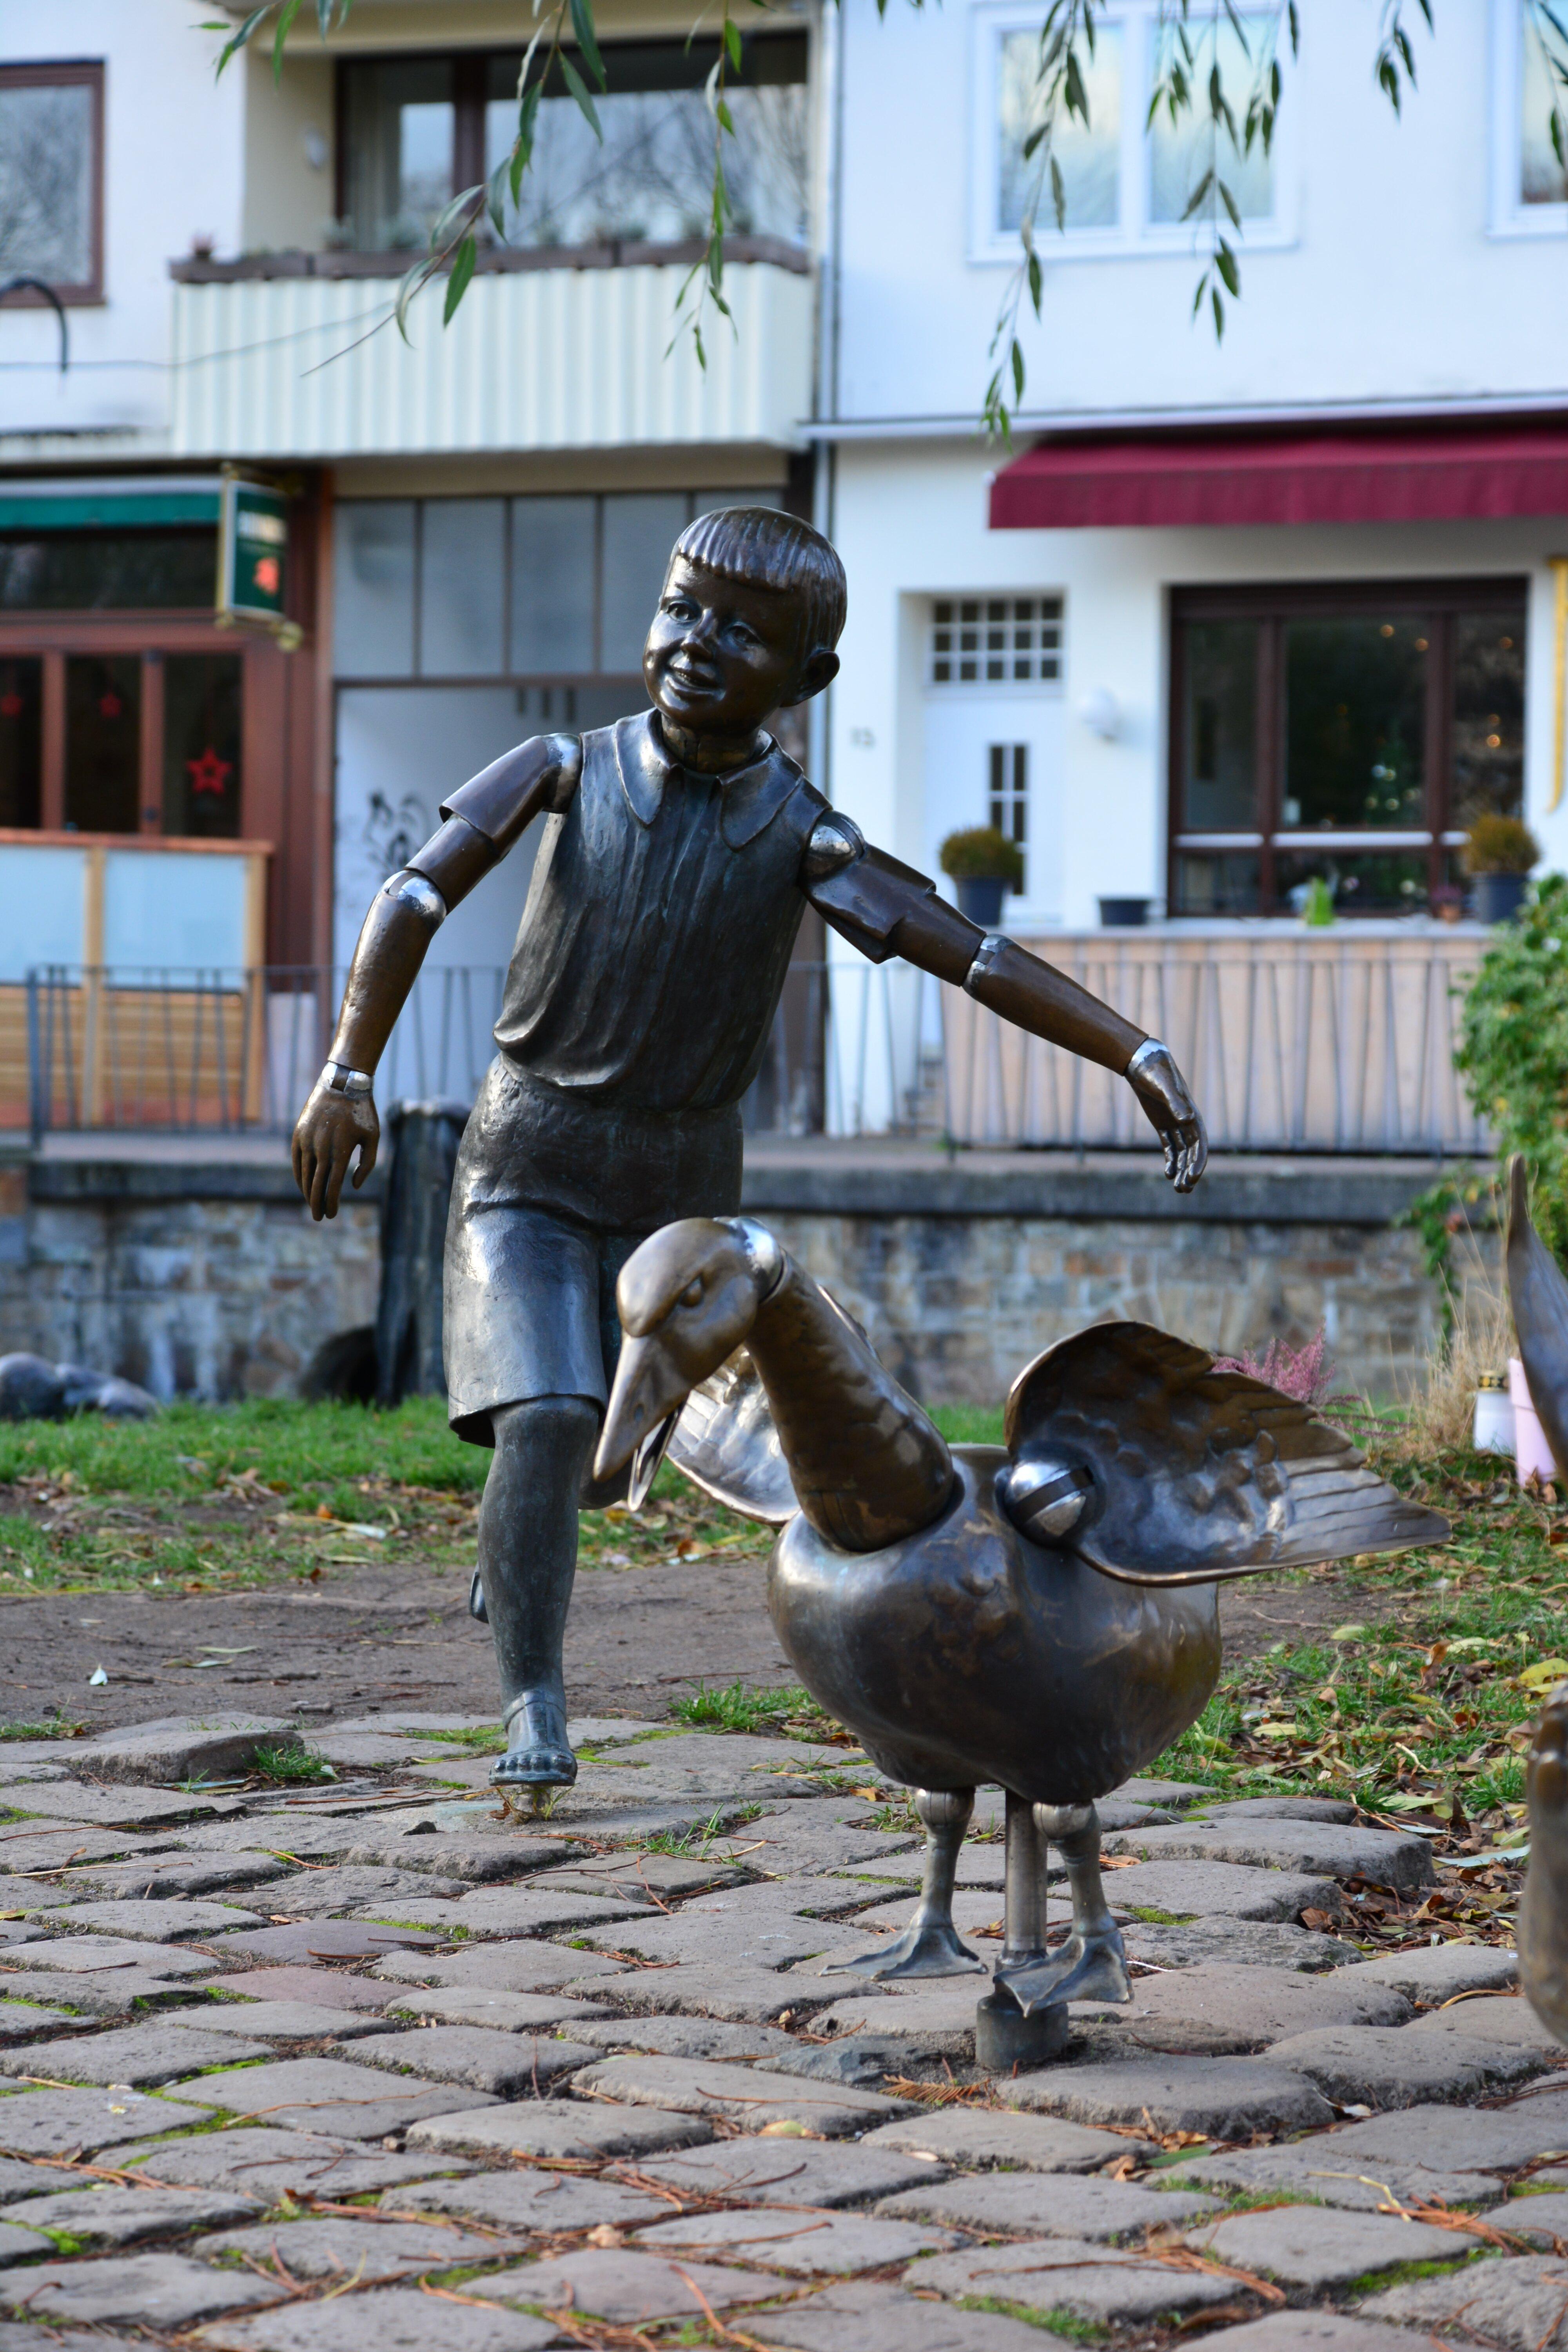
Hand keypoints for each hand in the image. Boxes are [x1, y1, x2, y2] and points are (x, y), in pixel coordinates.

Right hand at [292, 1080, 378, 1220]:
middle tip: (320, 1217)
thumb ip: (366, 1165)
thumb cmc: (362, 1113)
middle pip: (316, 1185)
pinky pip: (296, 1160)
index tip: (333, 1215)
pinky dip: (298, 1176)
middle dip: (317, 1204)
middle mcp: (321, 1148)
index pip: (333, 1186)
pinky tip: (303, 1185)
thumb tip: (352, 1186)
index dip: (332, 1203)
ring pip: (303, 1174)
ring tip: (312, 1204)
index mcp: (340, 1151)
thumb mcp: (373, 1137)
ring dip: (307, 1192)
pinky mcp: (298, 1133)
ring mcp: (307, 1140)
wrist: (342, 1084)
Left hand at [1126, 1040, 1206, 1192]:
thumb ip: (1177, 1104)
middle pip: (1192, 1152)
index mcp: (1192, 1115)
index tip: (1192, 1178)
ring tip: (1178, 1189)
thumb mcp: (1165, 1088)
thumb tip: (1188, 1120)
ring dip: (1181, 1169)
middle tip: (1184, 1189)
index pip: (1199, 1144)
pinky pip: (1170, 1146)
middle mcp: (1187, 1121)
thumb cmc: (1156, 1073)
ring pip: (1182, 1152)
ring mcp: (1175, 1123)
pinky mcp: (1163, 1124)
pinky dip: (1171, 1160)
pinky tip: (1168, 1173)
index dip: (1198, 1162)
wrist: (1144, 1062)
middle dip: (1190, 1171)